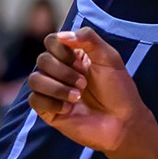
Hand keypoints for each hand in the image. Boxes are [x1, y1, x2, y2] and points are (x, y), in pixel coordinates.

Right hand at [25, 29, 148, 154]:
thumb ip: (88, 38)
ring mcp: (53, 91)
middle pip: (42, 60)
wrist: (123, 123)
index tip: (81, 62)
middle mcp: (60, 71)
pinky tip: (69, 109)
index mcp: (73, 55)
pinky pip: (35, 100)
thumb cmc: (119, 90)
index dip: (62, 50)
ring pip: (34, 80)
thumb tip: (61, 35)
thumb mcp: (109, 58)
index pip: (51, 41)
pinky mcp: (49, 110)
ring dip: (57, 88)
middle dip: (64, 72)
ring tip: (78, 97)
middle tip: (84, 84)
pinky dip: (51, 103)